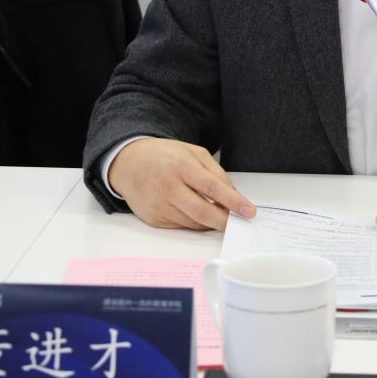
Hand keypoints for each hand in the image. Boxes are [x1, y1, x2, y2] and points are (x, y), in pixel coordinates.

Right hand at [108, 137, 254, 230]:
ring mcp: (159, 205)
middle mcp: (168, 187)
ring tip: (219, 214)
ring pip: (193, 222)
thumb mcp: (193, 152)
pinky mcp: (153, 218)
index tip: (248, 211)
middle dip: (224, 221)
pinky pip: (181, 225)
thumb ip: (215, 172)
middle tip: (239, 223)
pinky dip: (194, 222)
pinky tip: (198, 213)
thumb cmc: (163, 156)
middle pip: (202, 211)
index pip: (212, 187)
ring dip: (210, 222)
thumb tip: (233, 195)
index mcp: (181, 166)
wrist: (128, 163)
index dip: (232, 201)